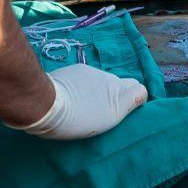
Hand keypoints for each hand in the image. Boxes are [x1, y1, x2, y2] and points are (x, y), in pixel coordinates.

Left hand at [8, 63, 146, 139]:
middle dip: (111, 97)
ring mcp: (87, 72)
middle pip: (116, 85)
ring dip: (94, 92)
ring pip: (98, 82)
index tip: (122, 112)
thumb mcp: (111, 115)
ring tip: (80, 108)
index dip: (133, 99)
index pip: (137, 87)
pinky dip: (80, 88)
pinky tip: (69, 99)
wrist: (46, 104)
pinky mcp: (71, 71)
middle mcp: (106, 76)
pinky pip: (82, 79)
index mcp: (118, 88)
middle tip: (99, 114)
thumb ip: (130, 101)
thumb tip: (142, 92)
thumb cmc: (80, 117)